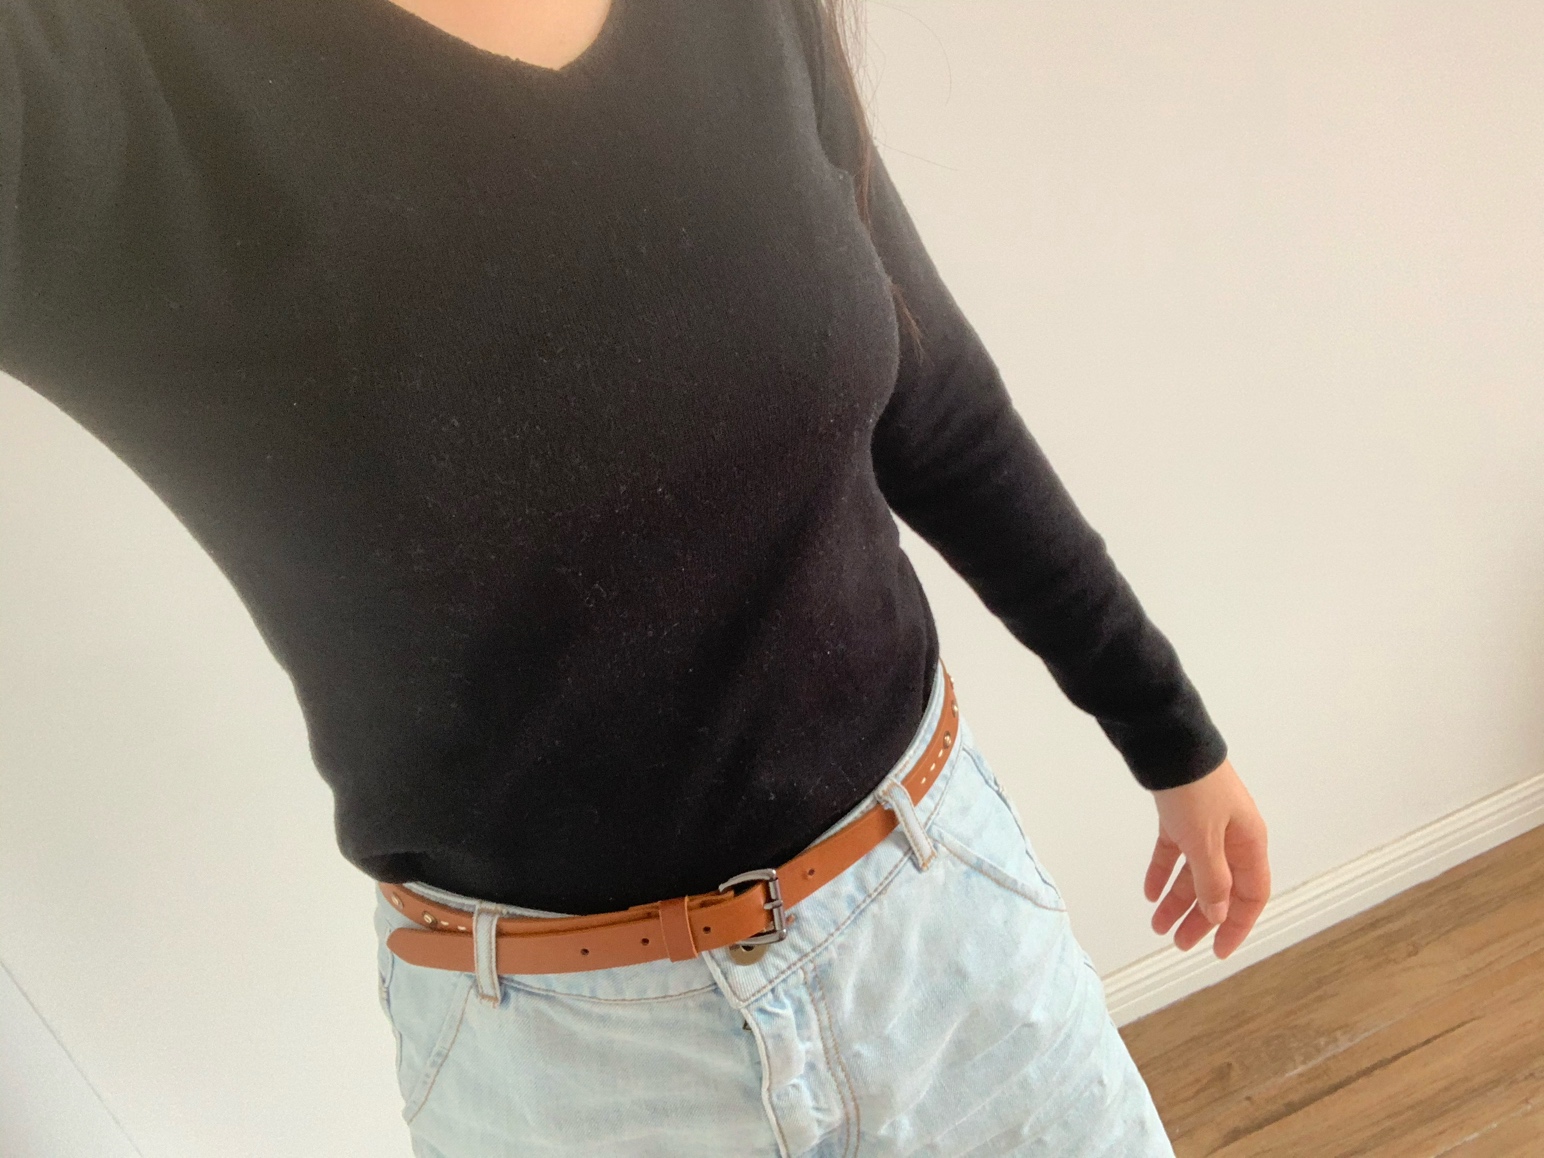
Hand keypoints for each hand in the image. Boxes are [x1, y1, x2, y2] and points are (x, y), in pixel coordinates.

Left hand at [1145, 757, 1269, 959]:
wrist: (1168, 742)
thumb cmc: (1195, 791)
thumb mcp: (1205, 840)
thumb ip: (1213, 880)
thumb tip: (1218, 915)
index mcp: (1249, 843)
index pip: (1251, 895)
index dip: (1237, 926)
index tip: (1218, 952)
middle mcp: (1232, 837)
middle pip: (1220, 888)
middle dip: (1201, 918)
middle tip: (1178, 944)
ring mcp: (1205, 825)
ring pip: (1194, 872)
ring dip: (1177, 900)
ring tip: (1156, 925)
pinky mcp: (1179, 815)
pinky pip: (1174, 851)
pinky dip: (1162, 871)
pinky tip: (1149, 893)